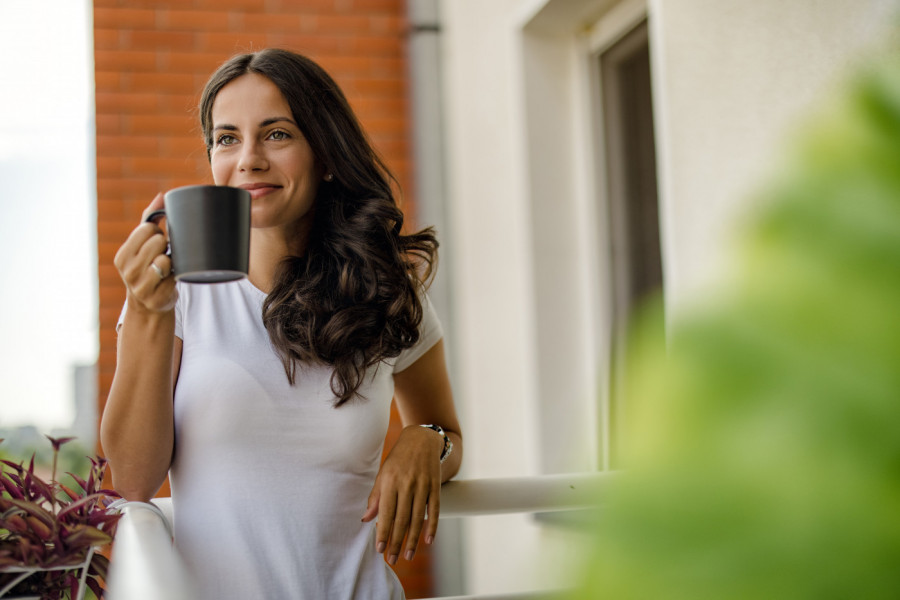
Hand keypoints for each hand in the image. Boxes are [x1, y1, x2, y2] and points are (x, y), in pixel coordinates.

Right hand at [113, 193, 176, 313]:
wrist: (149, 305)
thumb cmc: (147, 267)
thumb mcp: (142, 245)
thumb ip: (150, 219)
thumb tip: (161, 196)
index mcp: (122, 256)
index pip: (146, 229)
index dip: (156, 232)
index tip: (156, 241)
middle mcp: (128, 271)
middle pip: (158, 242)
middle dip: (165, 246)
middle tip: (163, 255)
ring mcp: (141, 287)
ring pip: (166, 260)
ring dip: (172, 262)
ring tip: (167, 268)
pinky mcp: (156, 298)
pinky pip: (175, 277)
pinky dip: (176, 276)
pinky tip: (170, 280)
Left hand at [362, 425, 443, 564]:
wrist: (421, 439)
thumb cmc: (398, 459)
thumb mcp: (383, 474)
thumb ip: (376, 497)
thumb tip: (366, 519)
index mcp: (390, 481)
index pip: (386, 513)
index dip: (382, 533)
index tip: (380, 550)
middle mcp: (406, 484)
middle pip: (401, 519)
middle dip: (396, 541)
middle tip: (392, 560)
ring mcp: (422, 485)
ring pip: (417, 518)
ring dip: (413, 539)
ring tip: (408, 556)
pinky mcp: (435, 486)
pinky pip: (434, 509)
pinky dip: (432, 525)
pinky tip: (429, 540)